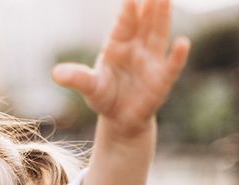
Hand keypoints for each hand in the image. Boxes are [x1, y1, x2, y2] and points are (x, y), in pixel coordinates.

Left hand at [52, 0, 189, 138]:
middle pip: (144, 23)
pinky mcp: (161, 80)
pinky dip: (176, 56)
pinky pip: (170, 67)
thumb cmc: (104, 96)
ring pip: (158, 36)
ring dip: (163, 18)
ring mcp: (151, 62)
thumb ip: (76, 78)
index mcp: (117, 46)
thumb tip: (55, 74)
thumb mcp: (89, 87)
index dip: (127, 10)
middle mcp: (137, 49)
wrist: (120, 119)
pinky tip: (182, 43)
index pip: (123, 24)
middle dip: (149, 5)